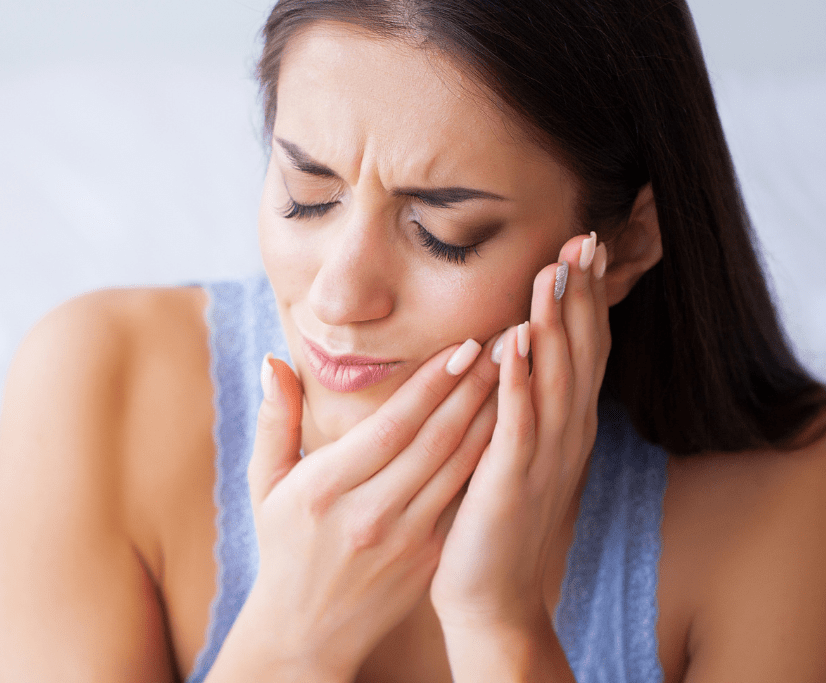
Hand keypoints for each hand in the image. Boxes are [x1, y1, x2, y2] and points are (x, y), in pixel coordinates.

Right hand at [229, 335, 501, 680]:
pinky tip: (507, 425)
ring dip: (490, 416)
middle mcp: (369, 514)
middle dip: (473, 388)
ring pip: (457, 467)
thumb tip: (272, 363)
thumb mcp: (265, 484)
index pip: (390, 427)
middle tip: (503, 342)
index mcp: (326, 489)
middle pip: (433, 441)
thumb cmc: (284, 545)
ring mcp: (405, 538)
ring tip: (515, 373)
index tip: (461, 345)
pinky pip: (464, 496)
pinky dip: (488, 458)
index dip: (430, 385)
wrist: (308, 629)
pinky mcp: (429, 555)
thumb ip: (273, 421)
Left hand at [430, 233, 610, 635]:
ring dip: (554, 324)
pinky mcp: (510, 483)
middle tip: (581, 238)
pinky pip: (517, 424)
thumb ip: (521, 401)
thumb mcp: (517, 448)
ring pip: (554, 380)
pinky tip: (513, 341)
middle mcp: (564, 436)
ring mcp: (542, 460)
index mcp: (565, 425)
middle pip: (580, 353)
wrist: (491, 592)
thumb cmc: (495, 516)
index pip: (583, 348)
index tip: (581, 244)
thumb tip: (510, 343)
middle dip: (580, 296)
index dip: (585, 297)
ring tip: (552, 272)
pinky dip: (518, 381)